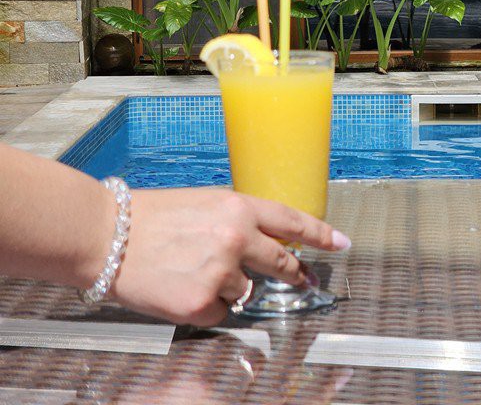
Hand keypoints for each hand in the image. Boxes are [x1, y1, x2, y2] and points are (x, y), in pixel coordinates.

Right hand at [110, 187, 350, 325]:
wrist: (103, 235)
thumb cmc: (149, 217)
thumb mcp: (205, 203)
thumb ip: (241, 220)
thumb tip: (270, 241)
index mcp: (239, 208)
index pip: (294, 222)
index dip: (322, 234)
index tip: (341, 243)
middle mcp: (236, 239)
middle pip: (283, 264)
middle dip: (293, 273)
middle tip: (299, 278)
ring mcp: (221, 273)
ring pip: (246, 291)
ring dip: (227, 287)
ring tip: (191, 270)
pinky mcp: (201, 304)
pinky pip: (221, 313)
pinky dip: (205, 307)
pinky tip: (181, 289)